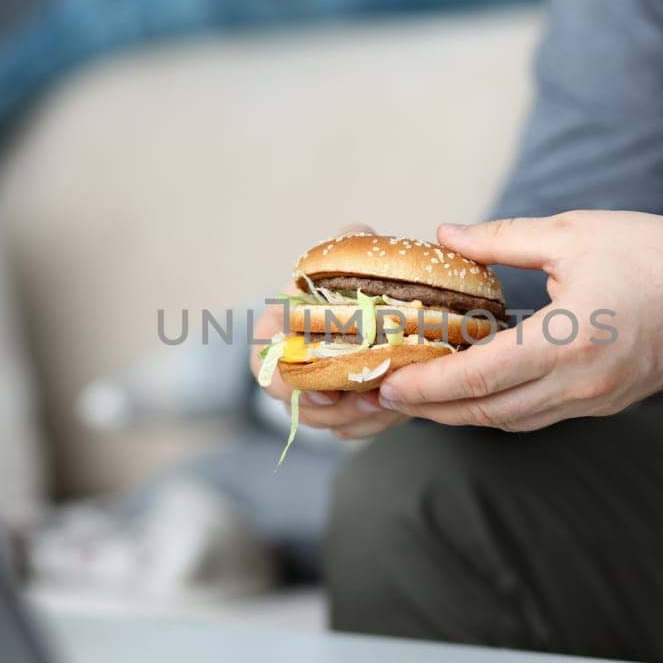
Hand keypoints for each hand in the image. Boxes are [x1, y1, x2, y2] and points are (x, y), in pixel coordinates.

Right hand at [249, 224, 410, 439]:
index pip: (264, 365)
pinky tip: (398, 409)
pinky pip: (352, 429)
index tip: (323, 387)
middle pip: (298, 405)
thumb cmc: (357, 278)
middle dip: (335, 409)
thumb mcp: (351, 255)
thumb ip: (348, 245)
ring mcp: (318, 392)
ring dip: (358, 419)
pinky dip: (374, 424)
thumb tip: (353, 234)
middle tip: (372, 399)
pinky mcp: (346, 410)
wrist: (388, 304)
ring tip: (391, 404)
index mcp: (279, 330)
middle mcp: (292, 366)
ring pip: (327, 422)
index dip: (287, 383)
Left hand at [376, 211, 662, 431]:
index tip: (386, 383)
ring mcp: (594, 400)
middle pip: (485, 412)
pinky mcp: (605, 403)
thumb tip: (446, 235)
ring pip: (509, 421)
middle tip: (384, 395)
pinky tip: (473, 389)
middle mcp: (580, 382)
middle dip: (429, 409)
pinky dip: (497, 408)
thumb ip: (503, 239)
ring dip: (461, 413)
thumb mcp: (575, 231)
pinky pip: (536, 416)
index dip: (425, 386)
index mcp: (569, 338)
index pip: (477, 377)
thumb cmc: (661, 255)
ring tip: (419, 394)